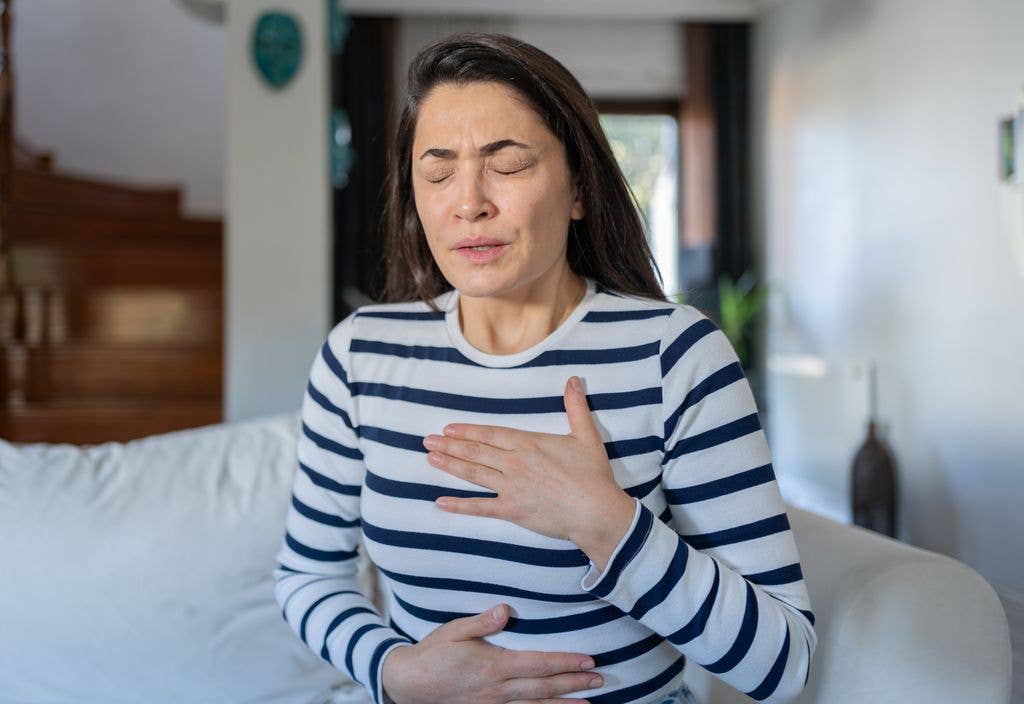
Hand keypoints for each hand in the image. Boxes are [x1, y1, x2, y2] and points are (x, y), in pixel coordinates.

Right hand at [381, 603, 601, 703]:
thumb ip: (483, 621)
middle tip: (599, 680)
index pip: (538, 665)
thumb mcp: (455, 630)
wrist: (408, 684)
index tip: (588, 661)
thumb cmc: (433, 653)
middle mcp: (497, 690)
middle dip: (573, 684)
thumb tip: (505, 609)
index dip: (565, 663)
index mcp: (493, 666)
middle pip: (543, 689)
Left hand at [422, 376, 636, 570]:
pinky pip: (480, 508)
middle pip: (476, 452)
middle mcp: (514, 463)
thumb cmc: (592, 474)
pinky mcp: (512, 510)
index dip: (467, 431)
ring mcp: (510, 488)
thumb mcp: (586, 436)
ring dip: (450, 466)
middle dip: (450, 445)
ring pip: (473, 474)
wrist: (595, 511)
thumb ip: (576, 407)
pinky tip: (441, 502)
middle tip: (428, 441)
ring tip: (430, 459)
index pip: (490, 434)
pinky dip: (459, 505)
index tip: (448, 428)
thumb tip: (572, 380)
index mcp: (528, 444)